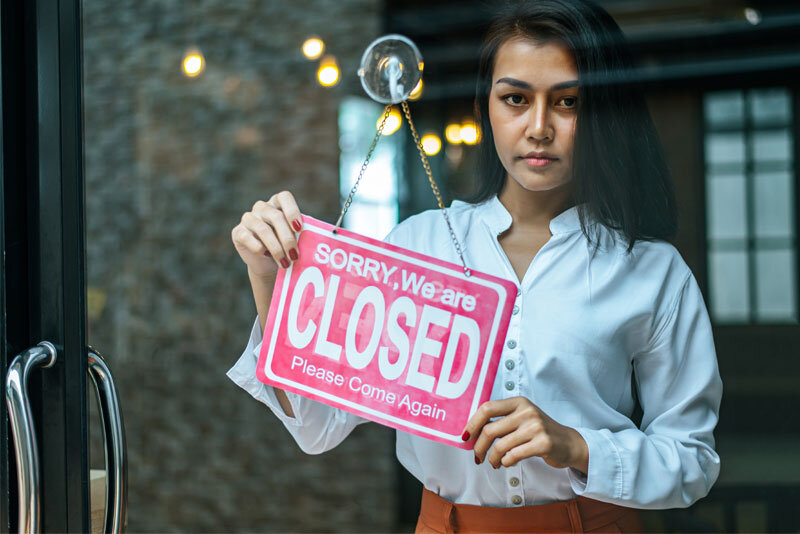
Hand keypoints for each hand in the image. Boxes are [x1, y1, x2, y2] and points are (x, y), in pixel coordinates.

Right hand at [231, 191, 303, 277]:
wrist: (268, 264)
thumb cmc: (286, 247)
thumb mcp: (295, 239)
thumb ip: (302, 234)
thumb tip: (315, 240)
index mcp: (278, 203)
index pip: (284, 197)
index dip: (292, 211)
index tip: (299, 229)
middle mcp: (262, 207)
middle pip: (276, 217)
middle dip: (287, 238)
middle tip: (295, 256)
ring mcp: (248, 218)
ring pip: (263, 229)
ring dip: (276, 249)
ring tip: (285, 264)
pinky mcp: (238, 232)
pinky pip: (248, 238)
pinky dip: (259, 249)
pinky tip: (266, 256)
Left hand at [462, 397, 588, 473]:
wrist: (568, 442)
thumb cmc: (539, 431)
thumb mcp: (522, 417)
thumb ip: (501, 420)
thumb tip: (471, 432)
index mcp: (518, 402)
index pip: (487, 408)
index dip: (472, 423)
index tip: (465, 436)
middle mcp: (527, 412)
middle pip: (489, 430)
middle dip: (479, 447)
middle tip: (477, 456)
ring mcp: (536, 427)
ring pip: (500, 446)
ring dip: (492, 458)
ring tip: (494, 463)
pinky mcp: (543, 443)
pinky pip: (513, 456)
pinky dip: (505, 462)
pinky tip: (507, 463)